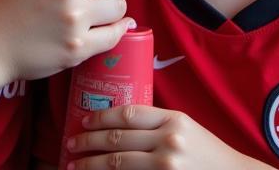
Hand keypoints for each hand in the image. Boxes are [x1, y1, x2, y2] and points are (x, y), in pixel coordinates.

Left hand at [66, 105, 265, 168]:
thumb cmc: (207, 153)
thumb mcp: (186, 128)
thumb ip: (157, 123)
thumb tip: (120, 121)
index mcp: (173, 120)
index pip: (128, 114)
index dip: (101, 116)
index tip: (83, 119)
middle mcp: (169, 142)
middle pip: (118, 139)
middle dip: (89, 142)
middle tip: (71, 143)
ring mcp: (166, 166)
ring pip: (118, 164)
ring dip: (91, 165)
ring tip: (75, 165)